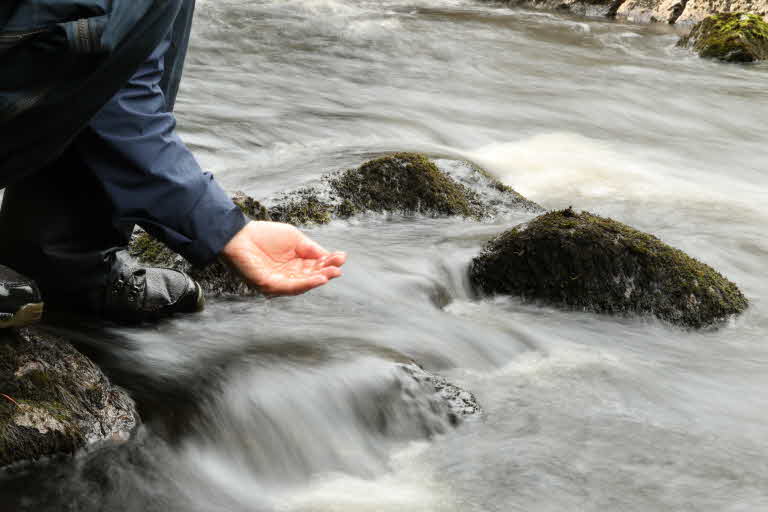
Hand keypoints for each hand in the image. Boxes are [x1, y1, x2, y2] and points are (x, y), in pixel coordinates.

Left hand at [221, 221, 345, 295]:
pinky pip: (289, 287)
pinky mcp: (269, 285)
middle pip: (311, 277)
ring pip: (302, 285)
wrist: (239, 234)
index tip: (342, 257)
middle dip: (326, 273)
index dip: (329, 262)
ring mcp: (279, 282)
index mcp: (295, 264)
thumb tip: (329, 256)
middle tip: (338, 268)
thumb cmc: (264, 235)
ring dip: (318, 280)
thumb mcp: (295, 239)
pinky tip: (317, 278)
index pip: (316, 266)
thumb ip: (311, 249)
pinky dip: (304, 284)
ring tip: (330, 274)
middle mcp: (289, 275)